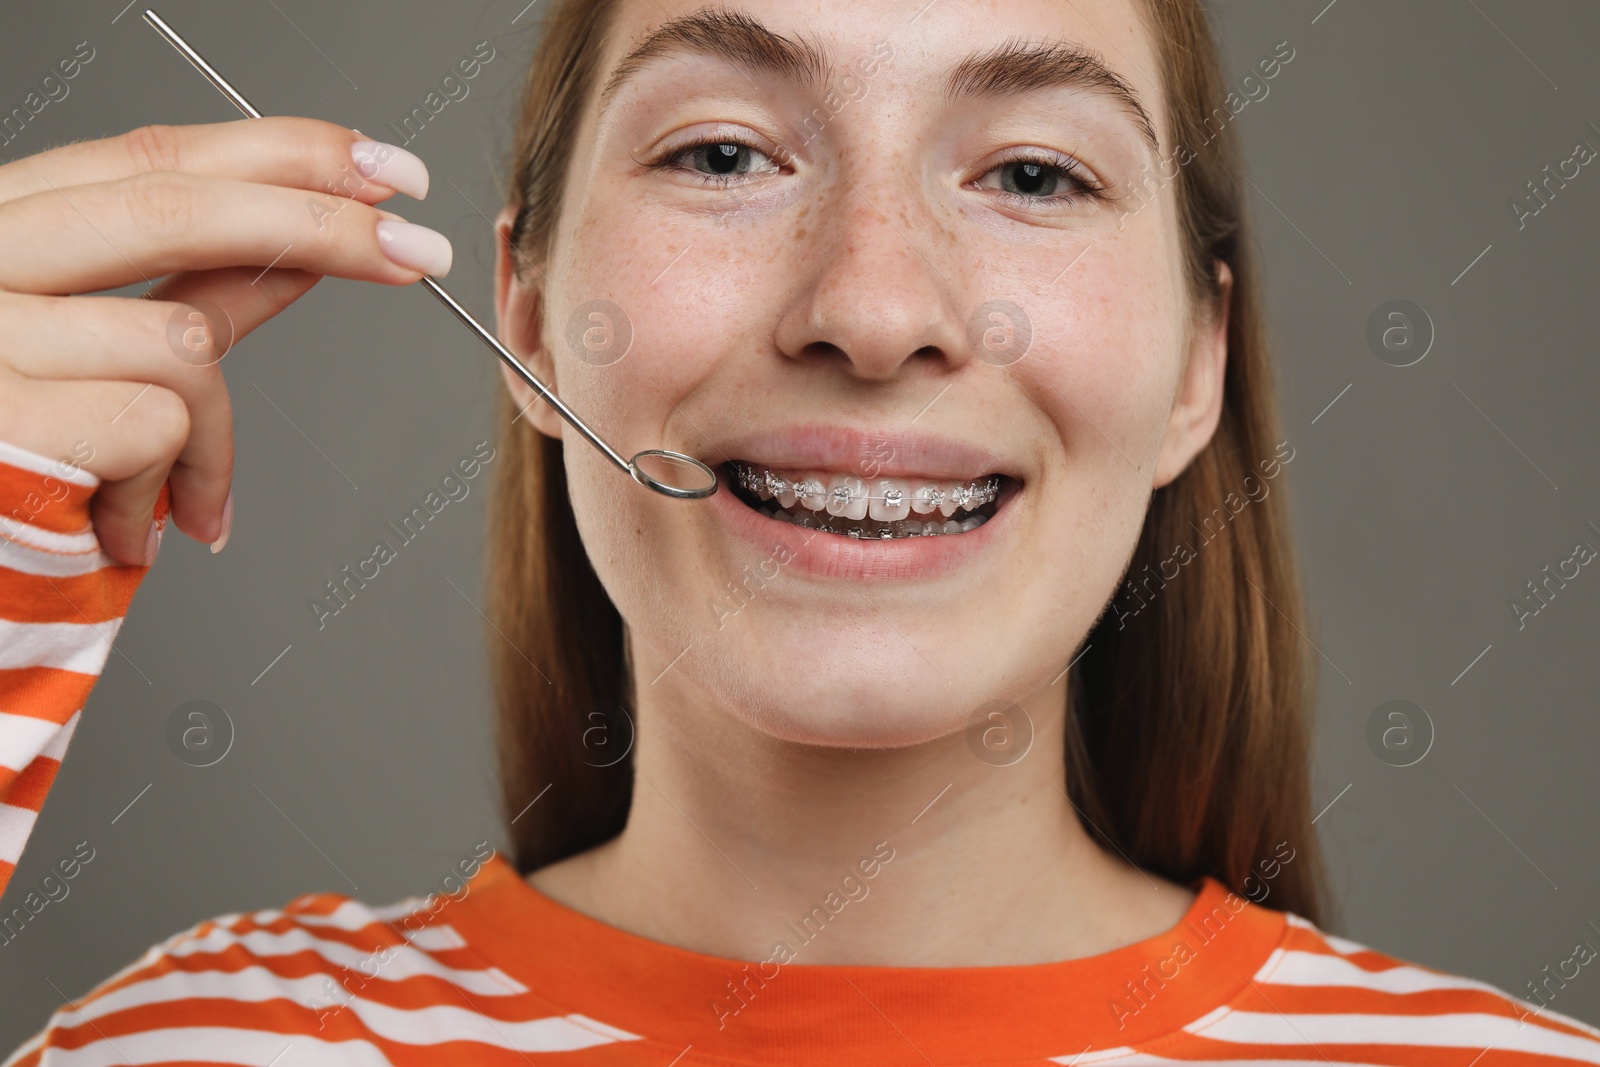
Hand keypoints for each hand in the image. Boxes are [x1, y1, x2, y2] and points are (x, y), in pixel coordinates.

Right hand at [0, 118, 451, 563]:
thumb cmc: (17, 479)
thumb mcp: (94, 361)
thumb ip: (185, 294)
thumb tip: (307, 253)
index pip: (146, 159)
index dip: (276, 153)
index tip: (379, 167)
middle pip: (171, 205)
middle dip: (318, 222)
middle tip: (420, 250)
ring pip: (180, 342)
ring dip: (209, 442)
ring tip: (177, 506)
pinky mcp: (5, 417)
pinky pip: (158, 426)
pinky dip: (172, 487)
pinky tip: (123, 532)